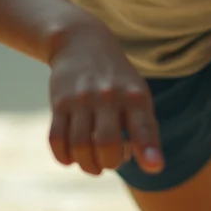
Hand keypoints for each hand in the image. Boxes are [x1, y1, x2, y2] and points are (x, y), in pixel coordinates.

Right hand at [47, 22, 162, 175]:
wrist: (81, 43)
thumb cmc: (117, 81)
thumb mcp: (138, 97)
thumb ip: (146, 131)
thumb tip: (154, 167)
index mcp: (134, 96)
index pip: (143, 126)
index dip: (148, 148)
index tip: (154, 167)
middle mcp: (108, 96)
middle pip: (107, 144)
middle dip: (110, 164)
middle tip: (111, 160)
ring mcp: (81, 99)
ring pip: (79, 146)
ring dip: (88, 166)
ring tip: (94, 163)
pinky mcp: (59, 103)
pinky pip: (57, 140)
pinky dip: (65, 157)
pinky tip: (73, 156)